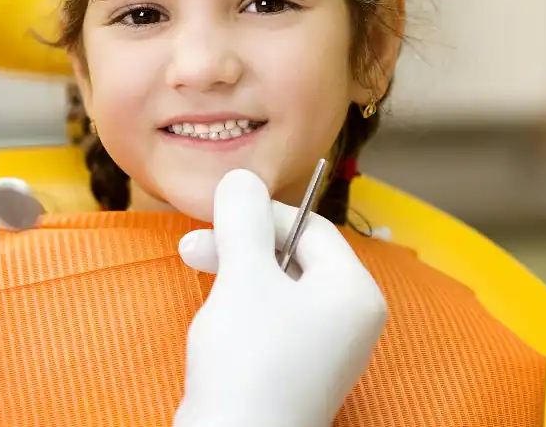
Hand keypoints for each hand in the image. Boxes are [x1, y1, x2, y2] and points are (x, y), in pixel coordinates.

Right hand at [173, 170, 387, 426]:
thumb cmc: (248, 359)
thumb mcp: (243, 275)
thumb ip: (244, 219)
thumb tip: (241, 175)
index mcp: (354, 292)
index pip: (311, 227)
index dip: (261, 213)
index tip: (215, 216)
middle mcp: (348, 320)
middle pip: (293, 255)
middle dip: (239, 244)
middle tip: (191, 248)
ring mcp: (322, 350)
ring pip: (275, 286)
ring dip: (233, 271)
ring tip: (194, 274)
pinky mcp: (294, 371)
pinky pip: (270, 318)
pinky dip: (238, 305)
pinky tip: (212, 315)